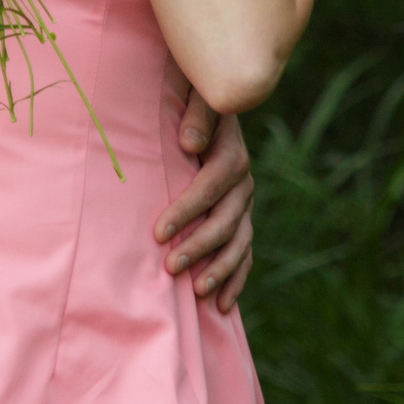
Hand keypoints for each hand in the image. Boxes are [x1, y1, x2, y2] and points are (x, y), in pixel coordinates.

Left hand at [156, 96, 254, 311]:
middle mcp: (243, 182)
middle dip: (199, 246)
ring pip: (238, 242)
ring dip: (219, 269)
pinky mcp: (241, 220)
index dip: (187, 210)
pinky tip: (222, 305)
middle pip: (226, 220)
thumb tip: (189, 142)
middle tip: (170, 267)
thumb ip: (197, 116)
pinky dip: (235, 279)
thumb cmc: (191, 104)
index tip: (159, 232)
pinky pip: (245, 253)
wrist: (208, 109)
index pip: (211, 186)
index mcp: (231, 154)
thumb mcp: (196, 98)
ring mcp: (244, 204)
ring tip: (197, 291)